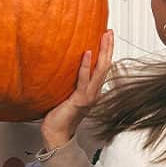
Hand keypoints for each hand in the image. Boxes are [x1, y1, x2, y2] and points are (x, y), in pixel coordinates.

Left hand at [41, 30, 113, 150]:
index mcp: (92, 91)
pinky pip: (84, 80)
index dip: (106, 51)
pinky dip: (87, 66)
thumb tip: (62, 64)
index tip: (106, 37)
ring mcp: (89, 96)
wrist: (56, 134)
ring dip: (103, 52)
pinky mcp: (79, 100)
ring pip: (100, 71)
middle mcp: (94, 93)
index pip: (102, 67)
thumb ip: (69, 81)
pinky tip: (88, 54)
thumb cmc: (59, 116)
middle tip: (109, 32)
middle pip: (105, 66)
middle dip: (108, 47)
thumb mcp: (66, 93)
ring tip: (104, 37)